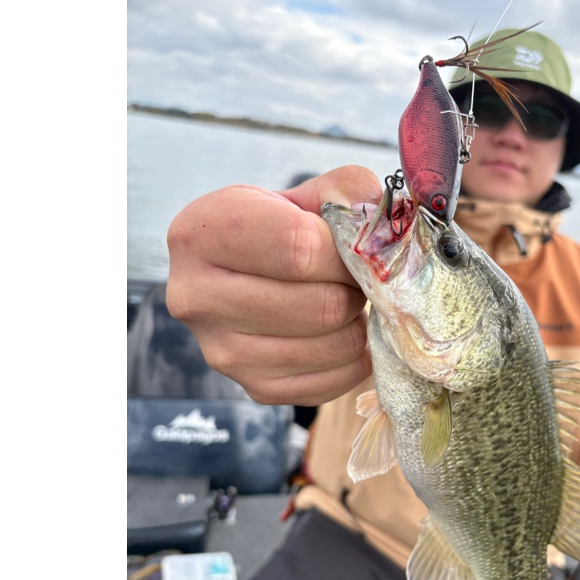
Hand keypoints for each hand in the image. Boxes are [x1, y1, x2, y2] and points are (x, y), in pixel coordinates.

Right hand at [166, 166, 383, 405]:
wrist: (248, 275)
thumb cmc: (283, 227)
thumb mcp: (310, 192)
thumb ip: (351, 193)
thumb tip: (384, 229)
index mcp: (201, 232)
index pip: (300, 249)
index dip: (347, 251)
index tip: (355, 247)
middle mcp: (196, 296)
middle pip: (321, 306)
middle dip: (355, 290)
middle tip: (353, 277)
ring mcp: (220, 351)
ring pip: (332, 346)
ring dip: (357, 323)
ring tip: (342, 300)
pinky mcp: (252, 388)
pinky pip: (333, 382)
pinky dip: (354, 359)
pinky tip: (339, 332)